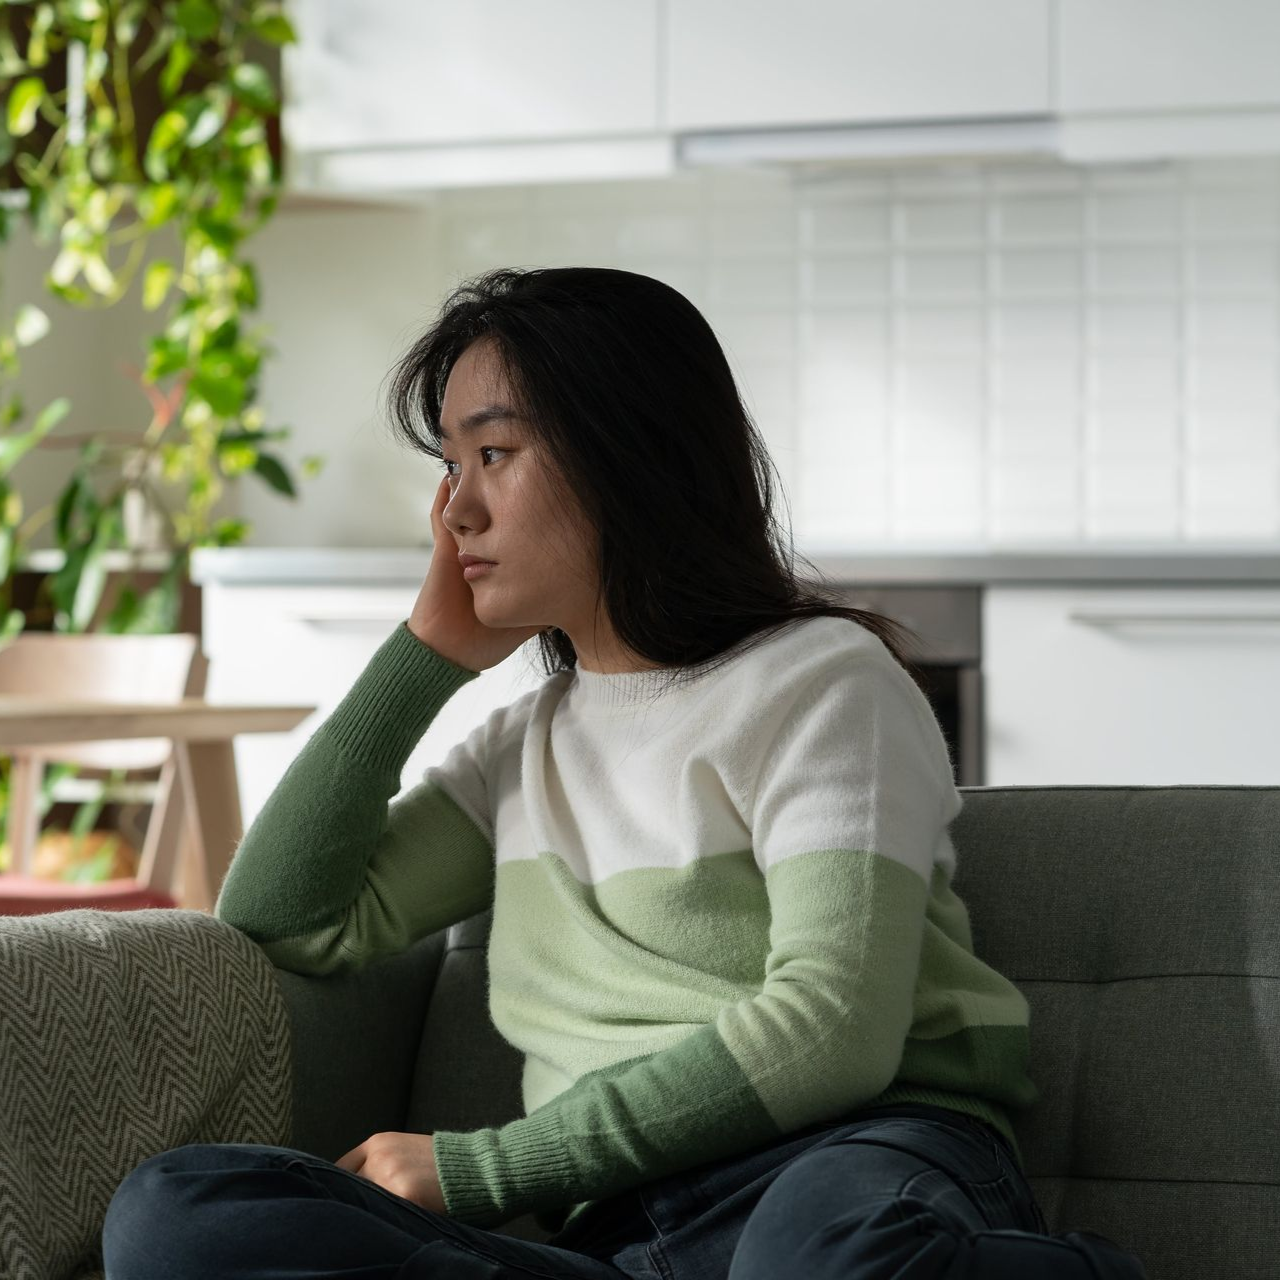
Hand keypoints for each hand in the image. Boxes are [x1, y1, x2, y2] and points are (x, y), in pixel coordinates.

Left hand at [335, 1131, 446, 1215]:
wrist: (474, 1166)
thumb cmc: (439, 1163)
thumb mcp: (404, 1150)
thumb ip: (378, 1162)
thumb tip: (351, 1187)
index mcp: (378, 1143)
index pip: (341, 1169)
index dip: (341, 1187)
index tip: (343, 1200)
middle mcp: (380, 1156)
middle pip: (350, 1188)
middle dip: (357, 1201)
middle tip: (362, 1214)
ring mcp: (391, 1175)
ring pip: (366, 1203)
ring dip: (372, 1212)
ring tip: (385, 1217)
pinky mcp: (405, 1194)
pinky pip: (386, 1214)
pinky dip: (389, 1220)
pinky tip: (398, 1222)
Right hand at [407, 474, 546, 672]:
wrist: (451, 652)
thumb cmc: (489, 639)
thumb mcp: (531, 619)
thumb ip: (553, 603)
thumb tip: (589, 595)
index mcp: (506, 562)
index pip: (523, 530)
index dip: (538, 513)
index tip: (558, 493)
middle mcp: (485, 550)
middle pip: (498, 511)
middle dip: (509, 488)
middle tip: (527, 462)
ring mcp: (462, 547)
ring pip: (470, 508)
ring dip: (474, 484)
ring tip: (487, 456)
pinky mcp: (444, 551)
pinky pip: (441, 518)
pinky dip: (444, 496)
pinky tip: (450, 475)